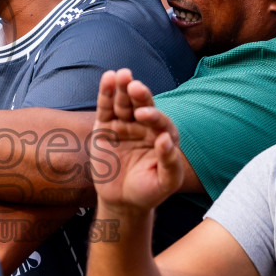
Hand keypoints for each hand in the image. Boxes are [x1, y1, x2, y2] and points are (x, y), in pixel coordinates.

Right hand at [91, 68, 183, 211]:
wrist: (123, 201)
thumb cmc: (149, 191)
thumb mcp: (166, 182)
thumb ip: (170, 162)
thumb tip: (166, 139)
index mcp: (164, 136)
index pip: (160, 121)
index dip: (153, 116)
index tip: (143, 115)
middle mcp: (145, 126)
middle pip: (142, 106)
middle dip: (139, 95)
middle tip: (134, 86)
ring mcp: (125, 125)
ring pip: (124, 103)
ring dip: (122, 88)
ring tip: (121, 75)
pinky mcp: (105, 127)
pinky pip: (106, 108)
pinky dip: (106, 93)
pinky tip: (108, 79)